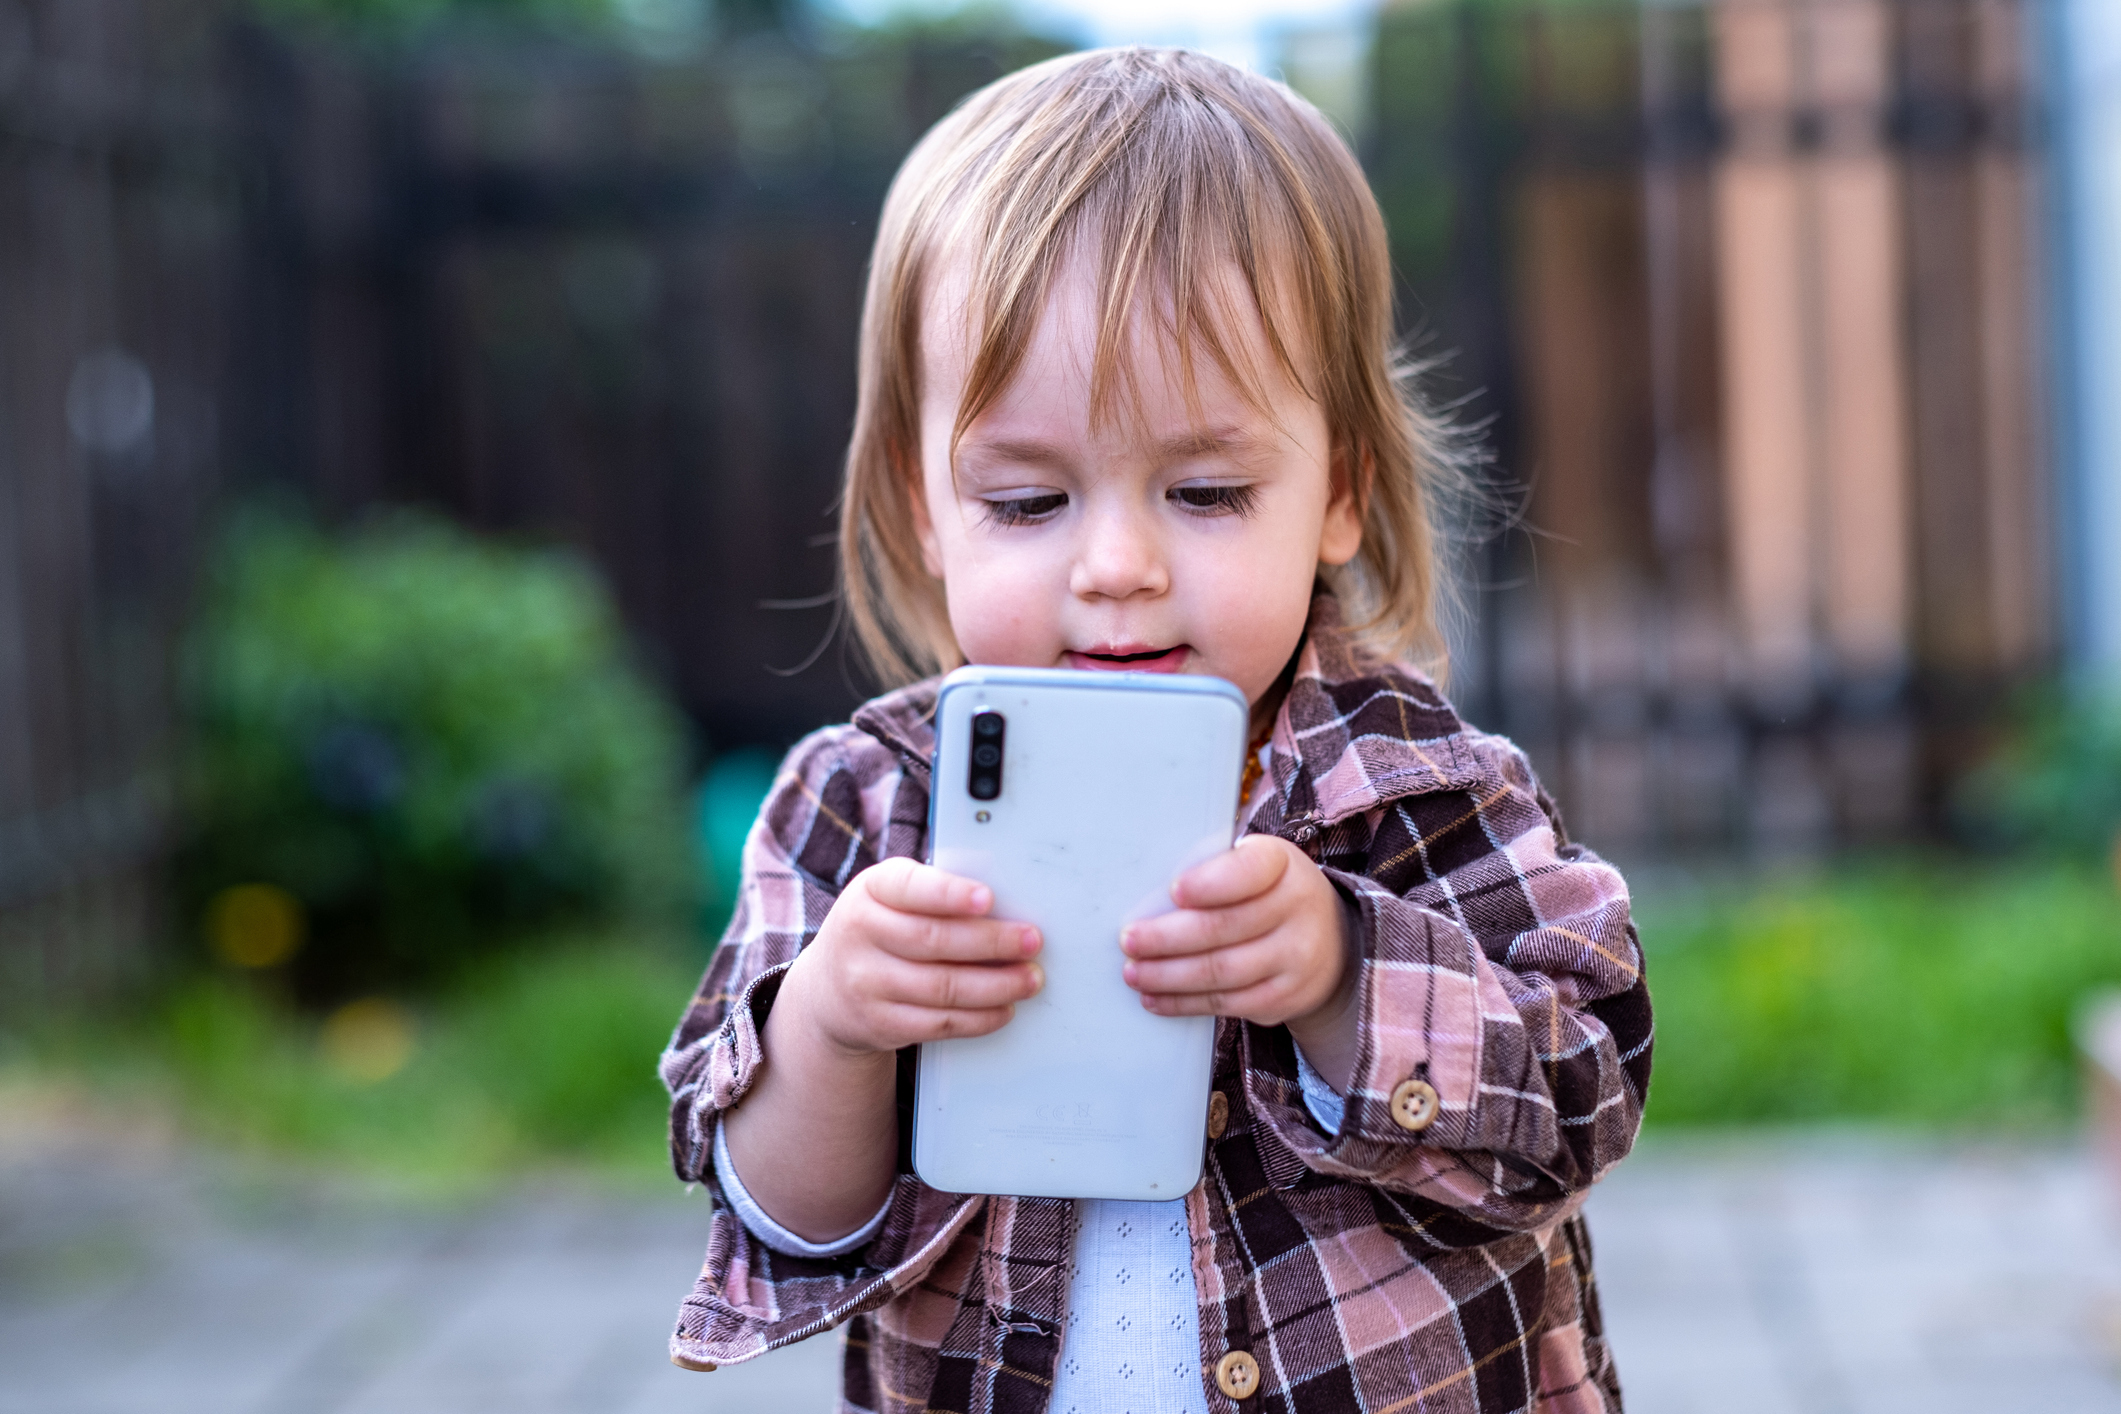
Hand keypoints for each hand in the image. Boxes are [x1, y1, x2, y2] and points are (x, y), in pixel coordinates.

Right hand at [779, 857, 1044, 1058]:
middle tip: (1032, 941)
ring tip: (1030, 979)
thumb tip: (1004, 906)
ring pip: (943, 988)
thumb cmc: (878, 930)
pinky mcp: (881, 1024)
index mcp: (870, 891)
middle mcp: (860, 934)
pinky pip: (939, 1023)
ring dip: (997, 985)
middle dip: (992, 942)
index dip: (949, 894)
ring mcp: (867, 983)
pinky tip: (1004, 1008)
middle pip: (935, 940)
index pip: (909, 888)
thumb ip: (932, 893)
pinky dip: (980, 1018)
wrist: (827, 991)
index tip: (987, 898)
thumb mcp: (888, 898)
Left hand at [1119, 834, 1354, 1028]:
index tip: (1175, 890)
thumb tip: (1150, 900)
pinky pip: (1226, 1003)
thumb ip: (1216, 872)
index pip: (1248, 872)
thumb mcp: (1257, 866)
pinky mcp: (1284, 997)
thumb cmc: (1269, 893)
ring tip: (1133, 972)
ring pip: (1221, 972)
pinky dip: (1184, 1003)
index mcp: (1281, 865)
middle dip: (1167, 937)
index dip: (1210, 884)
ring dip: (1168, 975)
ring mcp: (1295, 958)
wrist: (1330, 941)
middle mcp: (1297, 910)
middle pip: (1223, 928)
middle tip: (1129, 940)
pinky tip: (1155, 997)